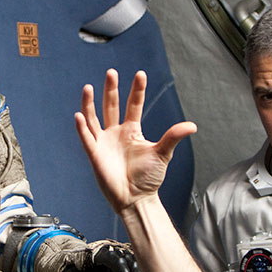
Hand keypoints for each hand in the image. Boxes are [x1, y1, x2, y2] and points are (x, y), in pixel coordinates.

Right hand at [75, 70, 195, 213]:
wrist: (136, 198)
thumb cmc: (149, 178)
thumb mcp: (163, 154)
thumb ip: (173, 137)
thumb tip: (192, 125)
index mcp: (132, 131)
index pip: (134, 105)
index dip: (137, 90)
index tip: (140, 74)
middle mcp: (116, 133)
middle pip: (111, 106)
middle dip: (111, 89)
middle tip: (111, 72)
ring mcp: (104, 143)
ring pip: (94, 118)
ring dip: (90, 103)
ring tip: (89, 87)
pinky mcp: (95, 154)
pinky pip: (86, 138)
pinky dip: (82, 127)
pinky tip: (79, 115)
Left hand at [83, 242, 141, 271]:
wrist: (72, 265)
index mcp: (94, 254)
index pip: (108, 256)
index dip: (118, 265)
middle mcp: (106, 252)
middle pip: (122, 255)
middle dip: (131, 267)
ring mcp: (114, 257)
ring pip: (129, 257)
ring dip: (136, 268)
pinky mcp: (119, 263)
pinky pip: (131, 262)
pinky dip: (137, 269)